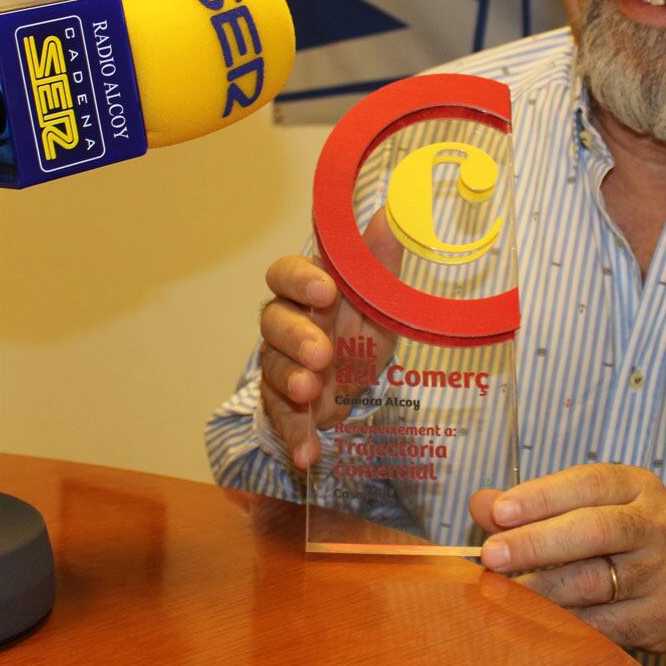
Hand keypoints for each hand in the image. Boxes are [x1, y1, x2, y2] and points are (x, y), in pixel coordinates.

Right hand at [257, 210, 400, 468]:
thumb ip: (379, 262)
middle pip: (273, 320)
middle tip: (322, 353)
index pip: (285, 272)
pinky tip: (309, 453)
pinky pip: (280, 416)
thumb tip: (392, 212)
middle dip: (296, 336)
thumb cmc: (364, 330)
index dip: (300, 279)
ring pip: (272, 366)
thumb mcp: (380, 300)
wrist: (356, 386)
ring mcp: (280, 363)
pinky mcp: (281, 403)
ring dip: (291, 380)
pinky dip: (295, 434)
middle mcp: (286, 322)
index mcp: (308, 290)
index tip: (326, 291)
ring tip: (311, 392)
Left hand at [468, 464, 665, 655]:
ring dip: (537, 592)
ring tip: (497, 596)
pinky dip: (557, 626)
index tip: (498, 513)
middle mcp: (657, 525)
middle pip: (593, 531)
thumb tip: (481, 504)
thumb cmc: (619, 539)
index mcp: (637, 487)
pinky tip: (525, 624)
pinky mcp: (662, 617)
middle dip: (535, 544)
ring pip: (593, 583)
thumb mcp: (585, 507)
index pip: (588, 484)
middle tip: (490, 558)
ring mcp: (665, 573)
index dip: (541, 497)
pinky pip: (600, 626)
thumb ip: (534, 505)